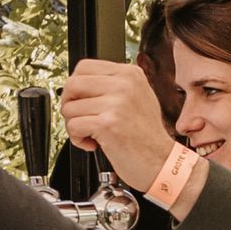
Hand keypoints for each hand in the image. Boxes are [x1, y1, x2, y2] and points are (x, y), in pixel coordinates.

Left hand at [61, 60, 177, 193]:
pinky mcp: (108, 124)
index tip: (79, 100)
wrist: (161, 162)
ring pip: (70, 108)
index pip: (84, 67)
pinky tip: (92, 143)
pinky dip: (77, 139)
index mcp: (130, 74)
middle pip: (72, 84)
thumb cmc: (147, 137)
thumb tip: (81, 84)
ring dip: (73, 125)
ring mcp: (117, 103)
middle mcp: (125, 84)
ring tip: (91, 134)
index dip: (75, 86)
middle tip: (79, 118)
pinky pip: (73, 126)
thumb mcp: (138, 98)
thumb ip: (113, 86)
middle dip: (68, 104)